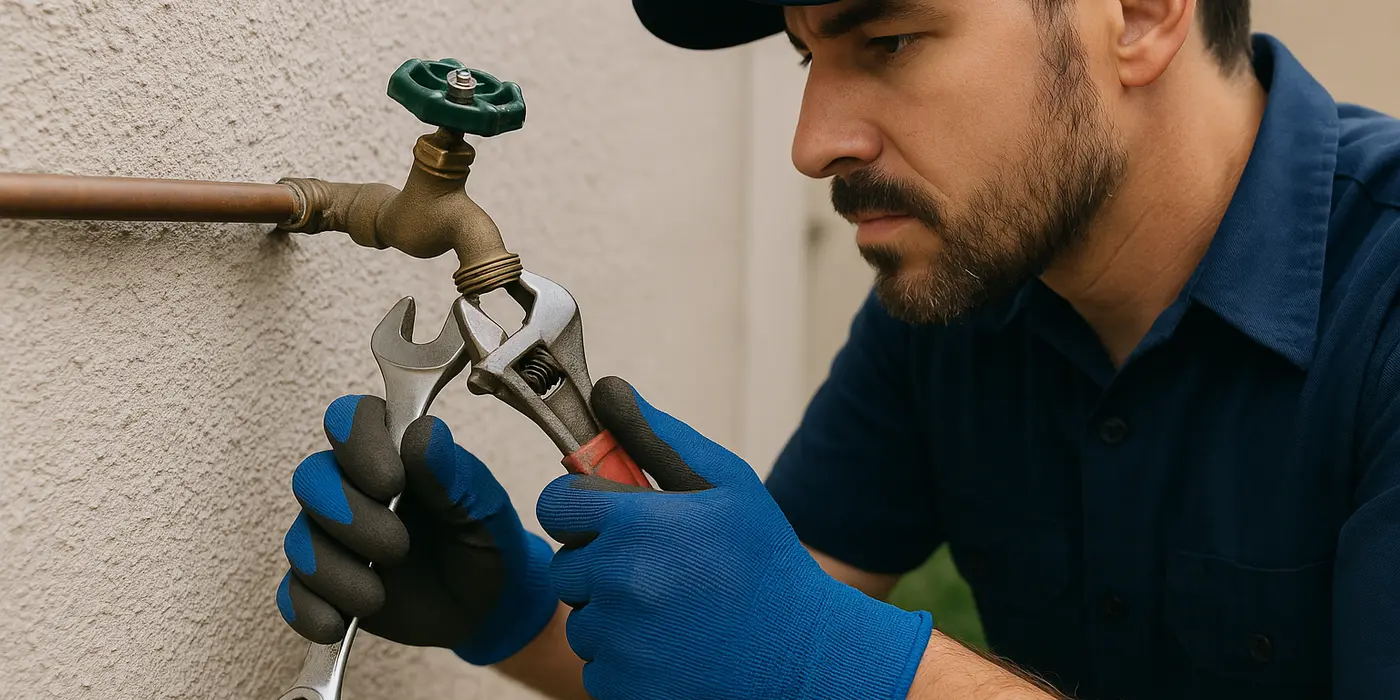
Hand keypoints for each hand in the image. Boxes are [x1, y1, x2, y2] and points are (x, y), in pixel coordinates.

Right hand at [276, 395, 556, 664]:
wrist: (489, 603)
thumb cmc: (485, 537)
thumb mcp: (482, 505)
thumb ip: (450, 473)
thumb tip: (423, 432)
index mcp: (391, 452)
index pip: (349, 419)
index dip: (358, 443)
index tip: (392, 481)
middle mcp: (352, 487)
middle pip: (311, 479)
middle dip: (348, 516)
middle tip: (397, 546)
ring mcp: (333, 537)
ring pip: (299, 540)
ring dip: (334, 569)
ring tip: (376, 595)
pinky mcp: (325, 586)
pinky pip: (294, 594)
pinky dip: (310, 610)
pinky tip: (338, 623)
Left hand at [537, 377, 934, 698]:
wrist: (806, 656)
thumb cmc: (767, 563)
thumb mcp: (726, 484)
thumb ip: (656, 437)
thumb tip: (607, 390)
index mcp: (637, 523)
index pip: (556, 503)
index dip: (582, 508)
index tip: (614, 520)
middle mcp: (618, 580)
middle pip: (565, 564)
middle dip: (600, 562)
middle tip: (658, 568)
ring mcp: (618, 640)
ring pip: (581, 618)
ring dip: (612, 614)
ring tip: (672, 612)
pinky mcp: (623, 686)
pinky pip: (597, 665)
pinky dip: (625, 660)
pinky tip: (672, 648)